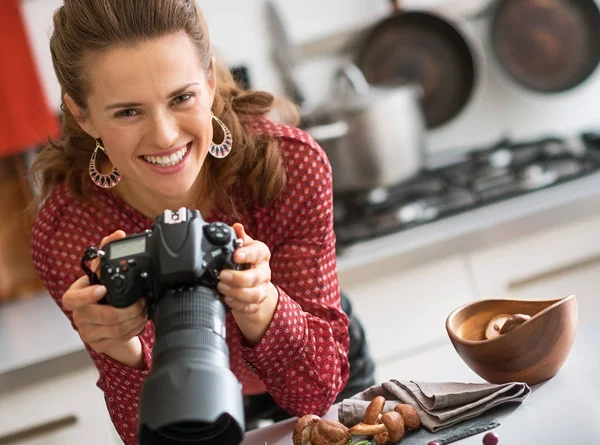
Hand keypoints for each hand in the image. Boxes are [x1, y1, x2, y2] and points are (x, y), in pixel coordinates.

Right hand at [62, 230, 146, 366]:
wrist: (106, 322)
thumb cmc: (102, 294)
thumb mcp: (102, 275)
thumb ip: (106, 254)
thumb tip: (117, 234)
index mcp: (75, 297)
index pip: (72, 299)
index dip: (87, 295)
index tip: (103, 290)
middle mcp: (79, 316)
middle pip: (103, 316)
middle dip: (128, 309)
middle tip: (141, 303)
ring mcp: (88, 332)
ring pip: (114, 329)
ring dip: (135, 319)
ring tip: (145, 310)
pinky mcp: (100, 344)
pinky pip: (120, 338)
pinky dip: (134, 329)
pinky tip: (140, 322)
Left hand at [217, 223, 278, 344]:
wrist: (254, 285)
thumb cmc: (245, 263)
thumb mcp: (243, 248)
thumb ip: (238, 238)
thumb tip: (236, 227)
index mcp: (261, 255)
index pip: (259, 252)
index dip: (248, 254)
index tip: (235, 255)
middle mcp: (263, 272)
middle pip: (256, 277)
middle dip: (238, 278)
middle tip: (222, 275)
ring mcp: (261, 289)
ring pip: (254, 294)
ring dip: (236, 292)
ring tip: (221, 287)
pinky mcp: (256, 304)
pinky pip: (249, 307)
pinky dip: (237, 305)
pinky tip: (226, 299)